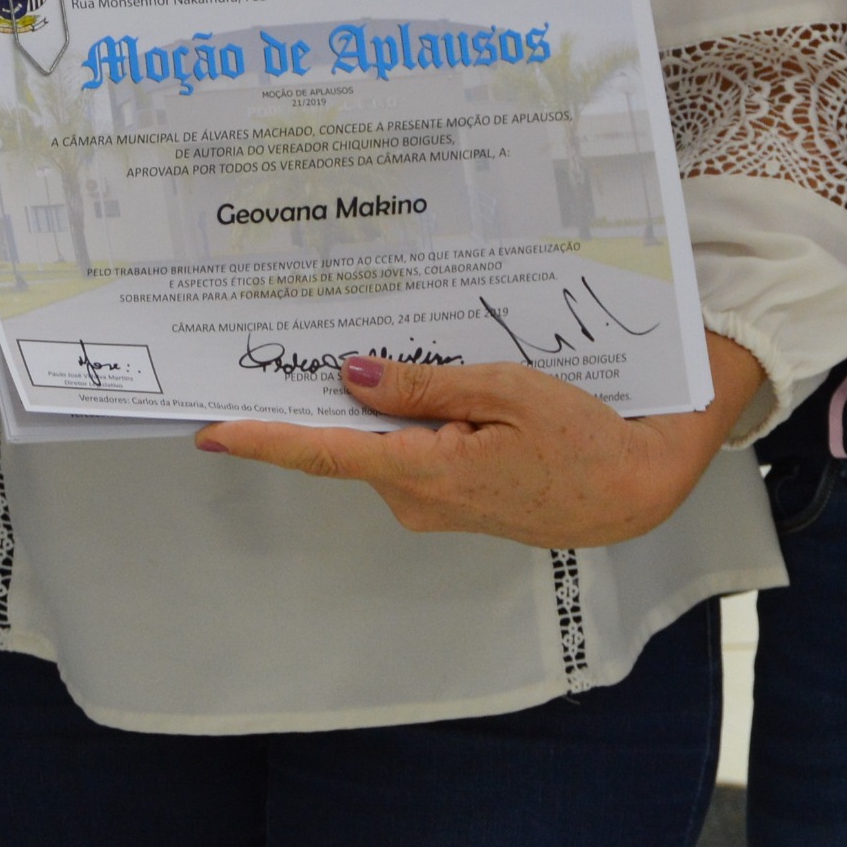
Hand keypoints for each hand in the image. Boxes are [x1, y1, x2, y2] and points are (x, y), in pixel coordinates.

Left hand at [192, 335, 764, 547]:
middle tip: (292, 343)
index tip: (211, 431)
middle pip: (349, 440)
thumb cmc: (583, 437)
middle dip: (325, 396)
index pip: (325, 455)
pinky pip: (411, 450)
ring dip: (382, 403)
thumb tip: (352, 375)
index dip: (263, 440)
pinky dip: (411, 419)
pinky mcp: (450, 497)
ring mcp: (432, 503)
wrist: (635, 490)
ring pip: (383, 442)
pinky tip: (437, 384)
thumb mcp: (506, 390)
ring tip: (399, 348)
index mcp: (425, 471)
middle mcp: (416, 498)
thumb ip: (424, 385)